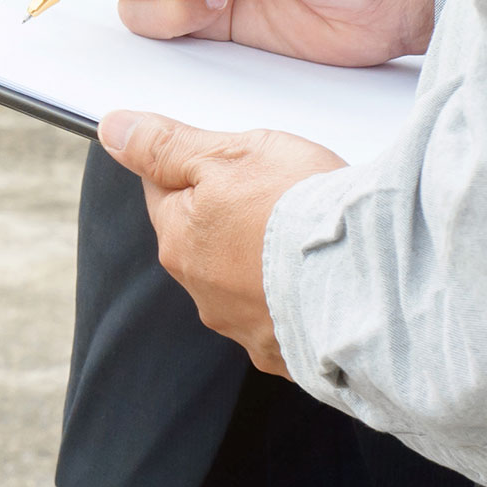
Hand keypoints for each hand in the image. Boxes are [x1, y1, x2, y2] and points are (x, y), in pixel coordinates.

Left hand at [99, 110, 346, 377]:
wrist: (373, 281)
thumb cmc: (303, 210)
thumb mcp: (231, 155)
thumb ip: (166, 145)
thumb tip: (113, 131)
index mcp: (179, 239)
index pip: (164, 190)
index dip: (198, 165)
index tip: (234, 162)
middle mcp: (202, 291)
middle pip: (204, 237)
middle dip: (232, 214)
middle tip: (282, 194)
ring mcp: (244, 328)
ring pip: (243, 280)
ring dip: (265, 260)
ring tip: (309, 239)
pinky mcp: (287, 355)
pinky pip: (283, 318)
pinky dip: (297, 299)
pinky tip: (323, 280)